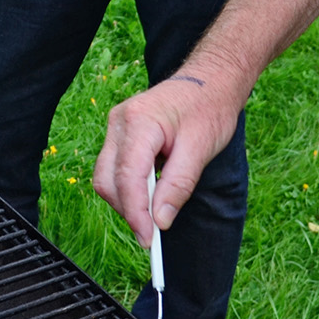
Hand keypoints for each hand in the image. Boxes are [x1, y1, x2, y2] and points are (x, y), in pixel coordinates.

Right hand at [92, 70, 247, 246]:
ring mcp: (117, 126)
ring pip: (107, 177)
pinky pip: (114, 168)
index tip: (149, 239)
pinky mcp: (120, 133)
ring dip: (128, 200)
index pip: (127, 177)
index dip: (136, 213)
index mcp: (139, 121)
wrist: (210, 80)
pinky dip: (130, 187)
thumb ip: (178, 185)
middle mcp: (120, 122)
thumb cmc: (209, 107)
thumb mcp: (201, 148)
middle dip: (129, 210)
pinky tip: (152, 192)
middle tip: (154, 232)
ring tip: (157, 209)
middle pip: (109, 180)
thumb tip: (160, 221)